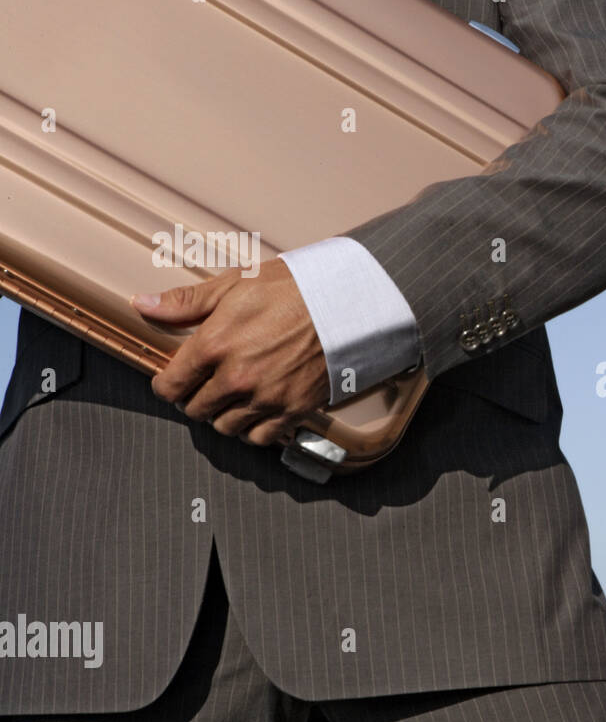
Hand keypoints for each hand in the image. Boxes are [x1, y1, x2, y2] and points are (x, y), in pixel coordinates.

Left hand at [131, 258, 329, 446]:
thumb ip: (186, 302)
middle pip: (195, 410)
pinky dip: (253, 429)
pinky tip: (257, 410)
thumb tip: (141, 305)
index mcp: (214, 344)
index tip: (176, 379)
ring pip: (225, 427)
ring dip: (224, 414)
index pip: (170, 386)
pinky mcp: (293, 410)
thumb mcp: (235, 284)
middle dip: (196, 398)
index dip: (168, 384)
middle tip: (208, 384)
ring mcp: (266, 397)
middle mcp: (236, 378)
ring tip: (233, 396)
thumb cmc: (292, 288)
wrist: (346, 303)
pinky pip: (259, 437)